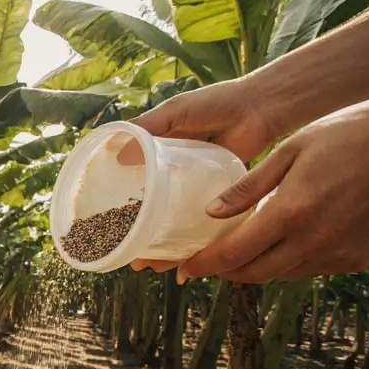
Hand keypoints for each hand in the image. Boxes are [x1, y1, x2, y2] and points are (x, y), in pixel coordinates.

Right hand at [127, 77, 288, 273]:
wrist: (261, 107)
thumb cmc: (218, 103)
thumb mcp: (176, 112)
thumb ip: (147, 128)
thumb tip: (116, 156)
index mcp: (163, 154)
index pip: (136, 187)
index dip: (123, 208)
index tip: (108, 226)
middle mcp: (179, 175)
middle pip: (155, 212)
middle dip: (142, 236)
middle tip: (131, 257)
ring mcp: (200, 187)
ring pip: (178, 223)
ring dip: (165, 246)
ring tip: (152, 265)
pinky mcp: (223, 195)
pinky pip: (206, 223)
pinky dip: (195, 240)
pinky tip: (184, 258)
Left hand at [174, 90, 368, 282]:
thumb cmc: (356, 132)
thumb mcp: (293, 149)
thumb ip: (251, 186)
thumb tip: (212, 214)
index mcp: (292, 212)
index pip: (234, 255)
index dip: (205, 265)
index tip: (184, 267)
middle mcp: (315, 242)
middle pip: (255, 273)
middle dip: (226, 271)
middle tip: (206, 262)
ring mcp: (341, 254)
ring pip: (283, 274)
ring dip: (258, 266)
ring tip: (240, 251)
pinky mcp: (360, 258)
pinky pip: (312, 268)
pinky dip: (290, 261)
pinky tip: (284, 242)